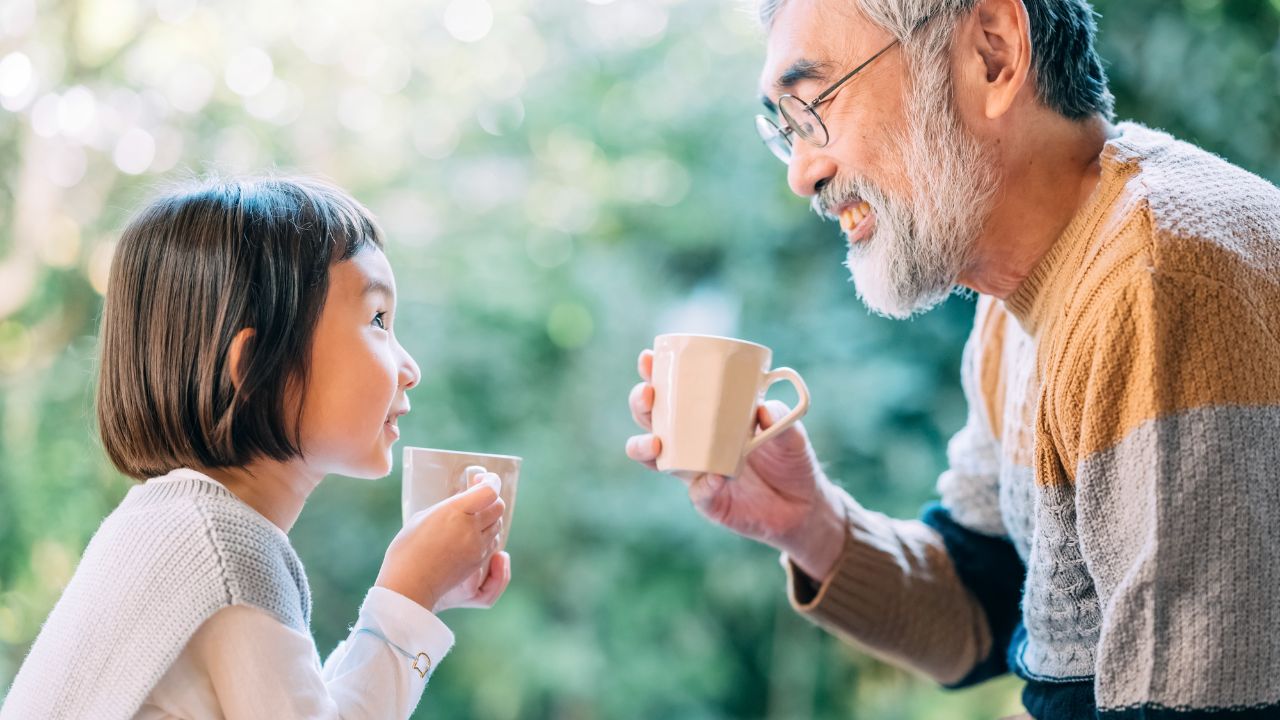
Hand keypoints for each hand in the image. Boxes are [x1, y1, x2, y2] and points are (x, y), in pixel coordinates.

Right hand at [375, 473, 510, 611]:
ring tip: (474, 516)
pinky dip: (486, 536)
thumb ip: (449, 508)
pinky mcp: (477, 562)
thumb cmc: (408, 549)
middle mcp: (470, 529)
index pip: (489, 492)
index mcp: (455, 512)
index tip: (483, 478)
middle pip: (498, 507)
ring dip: (490, 518)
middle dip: (491, 499)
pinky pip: (491, 544)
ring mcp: (476, 547)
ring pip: (497, 526)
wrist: (409, 585)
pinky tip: (472, 534)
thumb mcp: (425, 517)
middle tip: (480, 496)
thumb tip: (464, 504)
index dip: (491, 482)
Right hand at [624, 349, 845, 578]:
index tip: (649, 359)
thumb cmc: (789, 457)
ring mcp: (696, 472)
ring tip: (655, 442)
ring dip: (644, 447)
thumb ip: (779, 417)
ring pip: (654, 459)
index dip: (653, 374)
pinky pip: (698, 494)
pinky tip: (712, 478)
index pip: (672, 391)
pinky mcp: (709, 501)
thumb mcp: (790, 431)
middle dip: (640, 404)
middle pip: (650, 420)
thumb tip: (761, 408)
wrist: (803, 504)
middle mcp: (691, 442)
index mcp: (705, 416)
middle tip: (648, 394)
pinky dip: (703, 486)